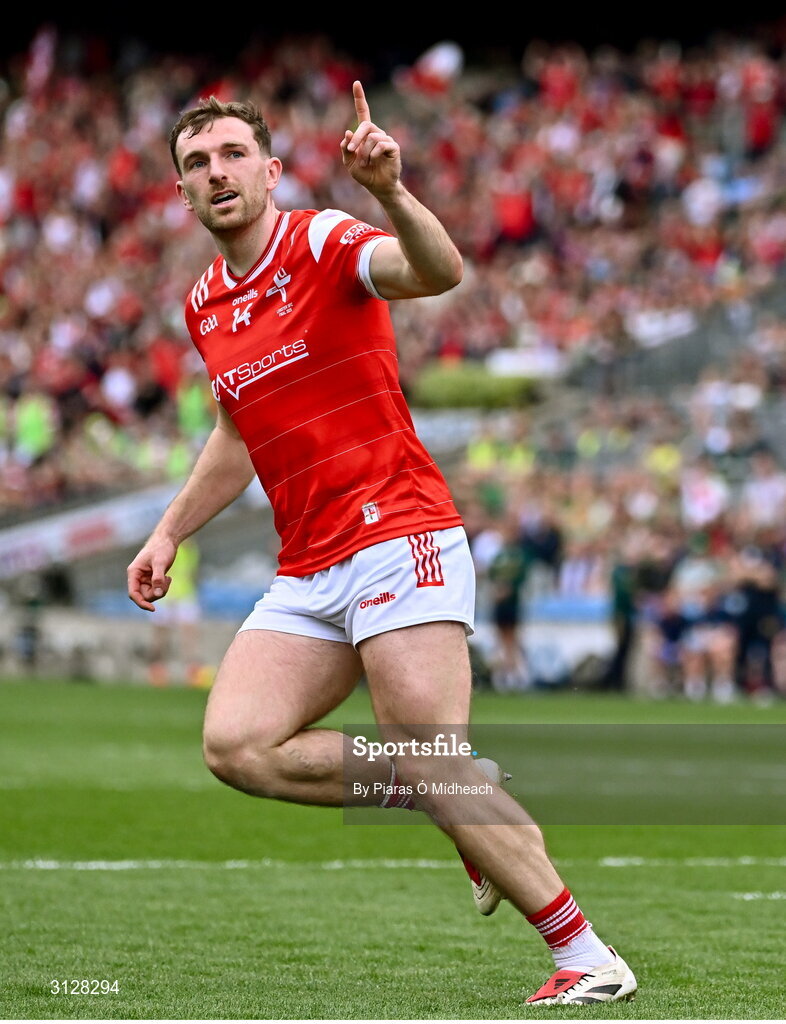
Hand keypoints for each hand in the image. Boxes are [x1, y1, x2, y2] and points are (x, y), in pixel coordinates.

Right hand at [127, 534, 176, 611]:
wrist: (167, 540)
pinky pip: (156, 590)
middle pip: (143, 596)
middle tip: (166, 582)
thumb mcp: (160, 562)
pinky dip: (163, 587)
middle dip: (156, 593)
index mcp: (134, 572)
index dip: (141, 603)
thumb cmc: (162, 548)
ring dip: (161, 590)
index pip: (133, 593)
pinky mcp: (151, 580)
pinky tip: (168, 578)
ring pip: (151, 594)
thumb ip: (158, 578)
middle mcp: (137, 577)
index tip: (152, 608)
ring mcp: (144, 579)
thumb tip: (158, 593)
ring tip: (168, 579)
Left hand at [341, 81, 401, 198]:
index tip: (356, 83)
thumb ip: (345, 149)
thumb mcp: (349, 163)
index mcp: (365, 134)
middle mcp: (377, 133)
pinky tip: (373, 161)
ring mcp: (386, 140)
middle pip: (366, 126)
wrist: (378, 187)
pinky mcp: (394, 148)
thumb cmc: (365, 174)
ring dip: (364, 152)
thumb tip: (347, 132)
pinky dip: (374, 154)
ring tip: (365, 164)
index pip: (363, 112)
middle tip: (351, 151)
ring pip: (372, 137)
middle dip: (356, 138)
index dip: (360, 98)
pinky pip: (381, 144)